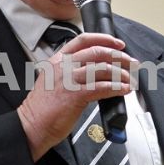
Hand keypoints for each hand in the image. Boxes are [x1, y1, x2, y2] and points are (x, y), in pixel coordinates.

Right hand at [17, 33, 137, 160]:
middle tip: (131, 62)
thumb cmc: (43, 108)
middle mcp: (63, 66)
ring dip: (121, 74)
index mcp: (57, 60)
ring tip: (130, 79)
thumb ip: (71, 71)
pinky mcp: (75, 95)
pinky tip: (124, 90)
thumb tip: (97, 71)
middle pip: (98, 52)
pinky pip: (102, 87)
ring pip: (103, 69)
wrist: (32, 125)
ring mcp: (69, 79)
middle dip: (119, 57)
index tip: (118, 44)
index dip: (104, 39)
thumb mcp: (53, 80)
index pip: (84, 40)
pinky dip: (117, 88)